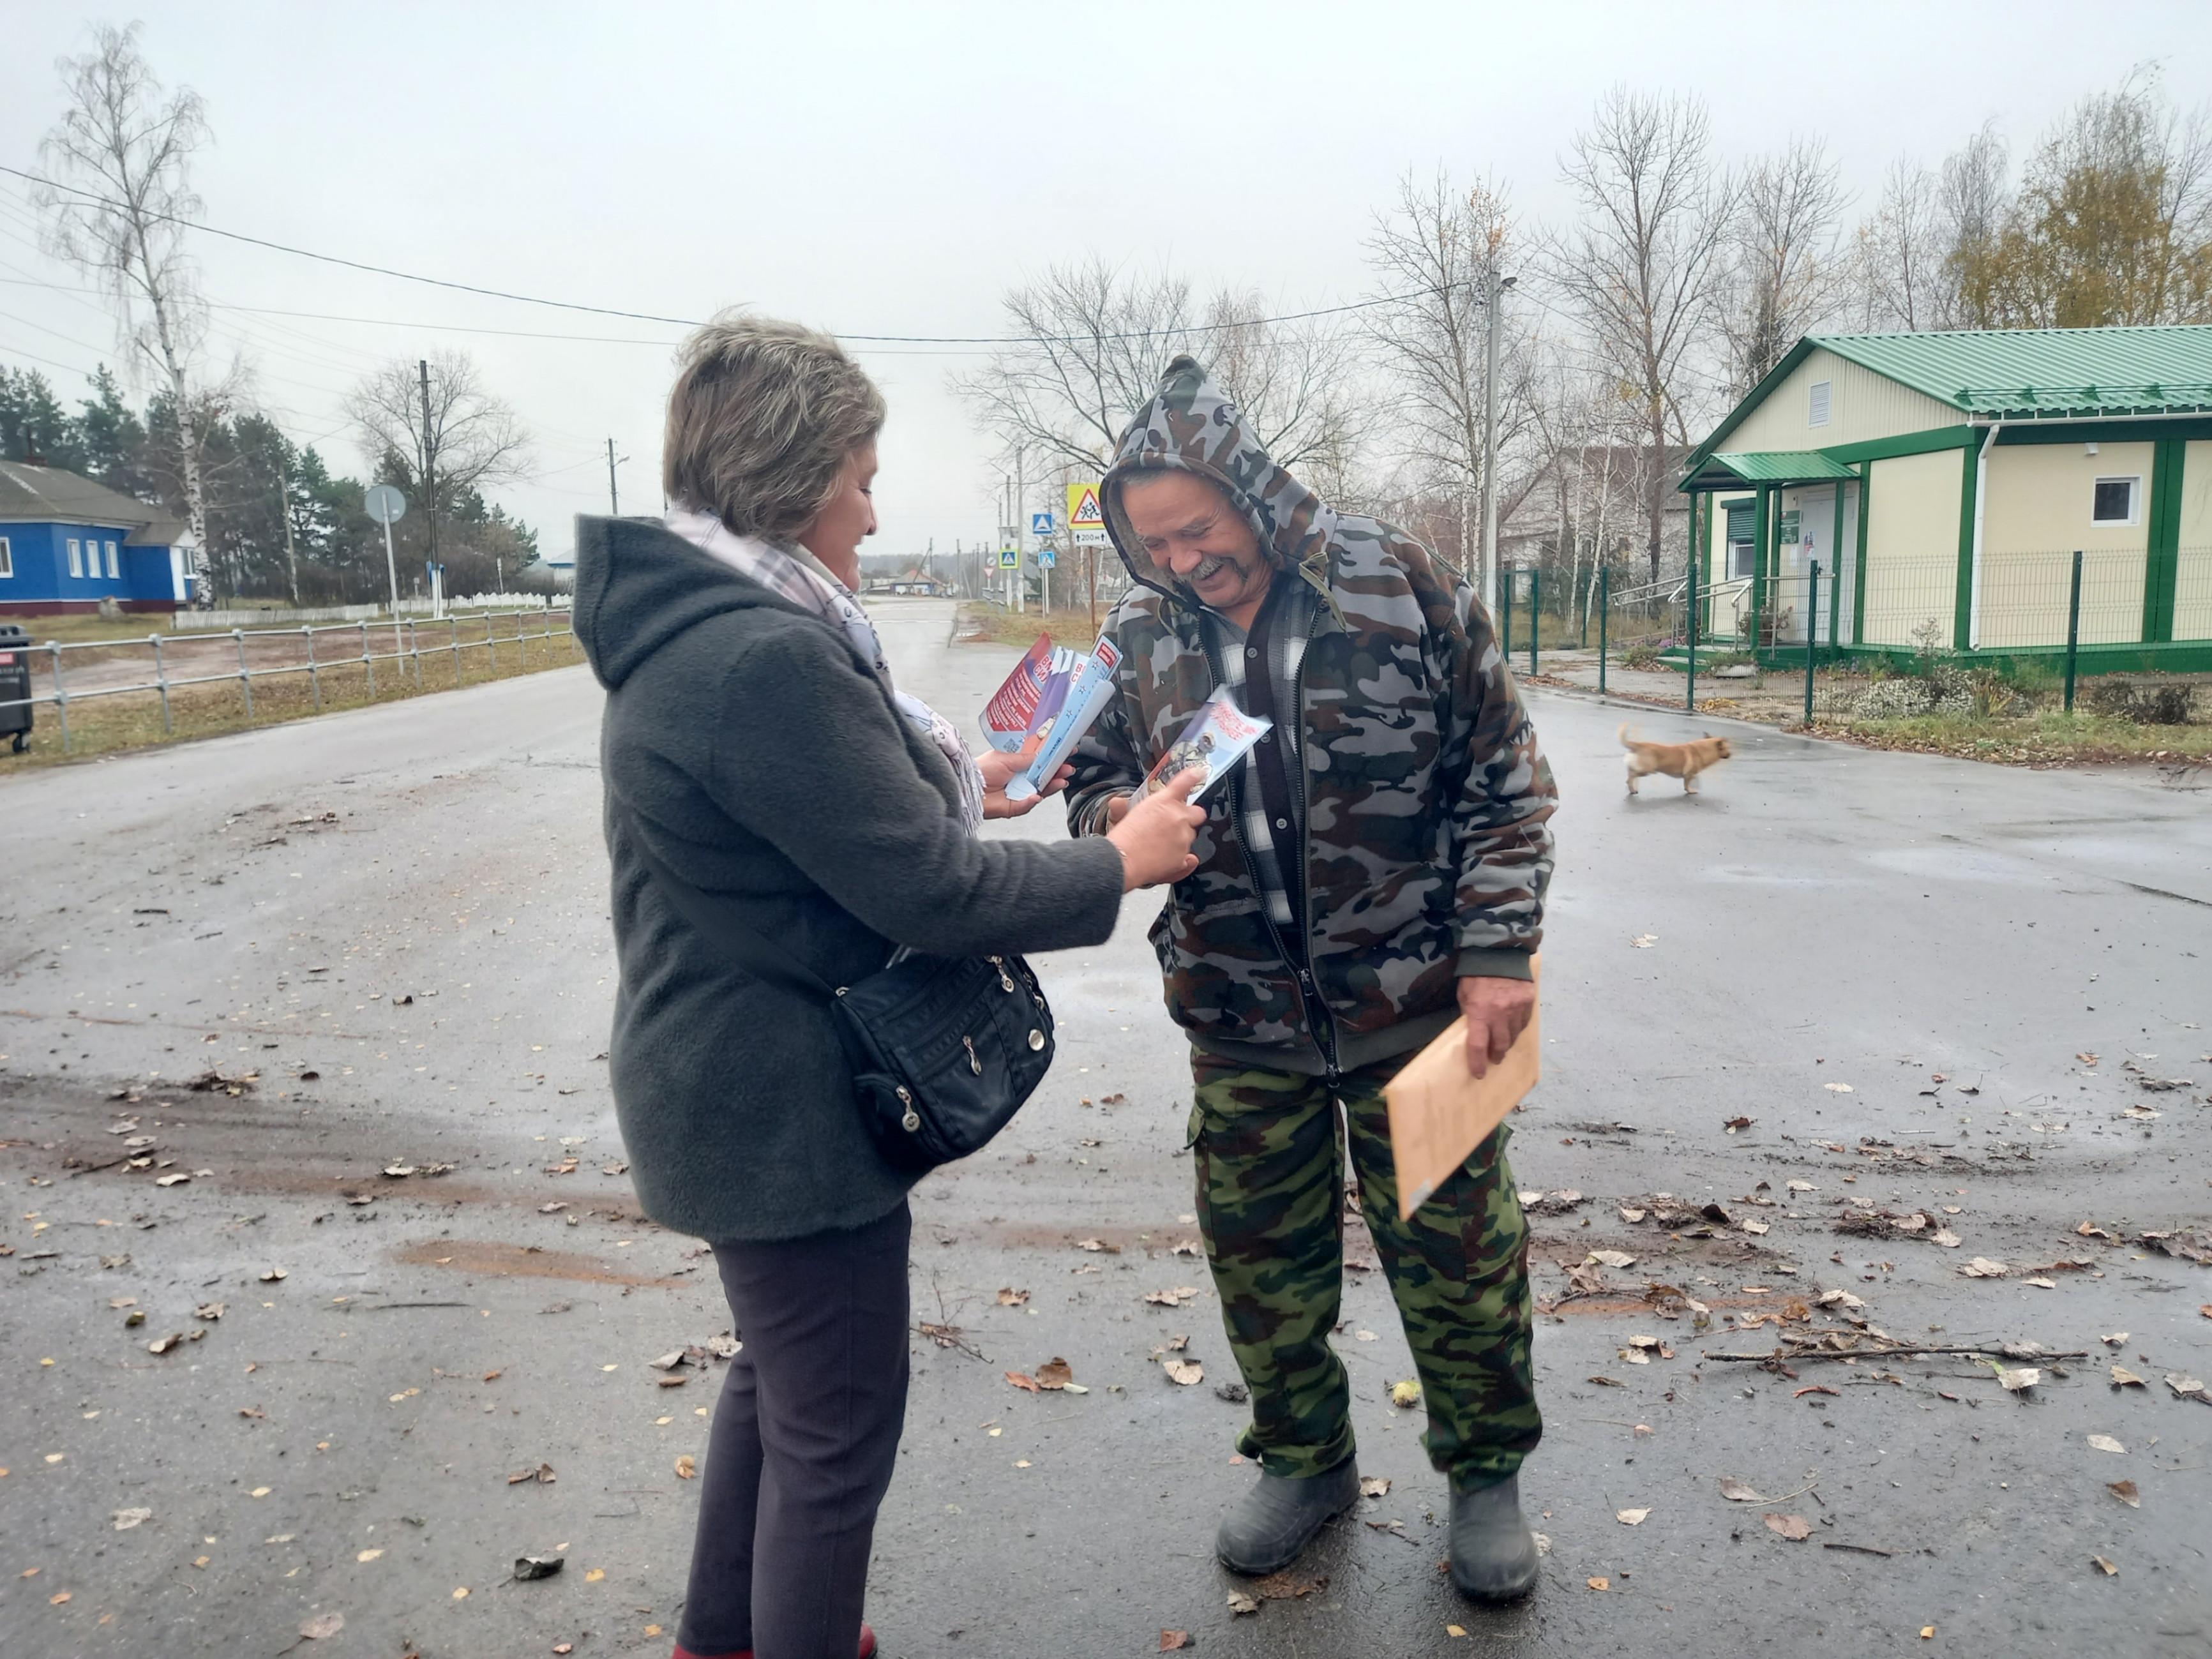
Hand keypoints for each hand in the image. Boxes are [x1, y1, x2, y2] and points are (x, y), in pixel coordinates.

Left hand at [978, 735, 1072, 819]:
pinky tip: (1036, 796)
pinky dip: (1031, 801)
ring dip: (1052, 786)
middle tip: (1068, 768)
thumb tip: (1043, 755)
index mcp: (1018, 765)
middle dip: (1058, 772)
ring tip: (1062, 780)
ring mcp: (1019, 793)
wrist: (967, 788)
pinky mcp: (1014, 807)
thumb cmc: (982, 770)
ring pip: (1040, 791)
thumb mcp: (1006, 758)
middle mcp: (1021, 779)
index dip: (1054, 757)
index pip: (1040, 761)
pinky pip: (1027, 805)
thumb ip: (1026, 758)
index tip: (1068, 751)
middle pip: (1044, 777)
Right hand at [1106, 769, 1203, 890]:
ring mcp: (1183, 837)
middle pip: (1197, 813)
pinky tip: (1164, 860)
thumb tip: (1117, 803)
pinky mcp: (1184, 857)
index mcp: (1163, 801)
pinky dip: (1180, 859)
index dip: (1193, 777)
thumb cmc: (1122, 839)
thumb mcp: (1124, 816)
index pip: (1185, 782)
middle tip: (1176, 824)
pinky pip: (1188, 857)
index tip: (1198, 773)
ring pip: (1190, 836)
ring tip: (1160, 846)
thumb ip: (1126, 808)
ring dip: (1180, 839)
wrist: (1122, 860)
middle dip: (1189, 818)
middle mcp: (1177, 817)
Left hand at [1457, 975, 1534, 1078]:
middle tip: (1493, 1058)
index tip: (1479, 1073)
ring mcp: (1516, 1008)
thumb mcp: (1464, 995)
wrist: (1498, 952)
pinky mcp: (1528, 1001)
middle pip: (1501, 1045)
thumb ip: (1469, 1014)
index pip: (1478, 1046)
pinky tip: (1512, 1027)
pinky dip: (1517, 1028)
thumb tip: (1474, 1032)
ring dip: (1507, 1043)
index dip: (1477, 1063)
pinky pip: (1524, 1023)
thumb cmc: (1475, 974)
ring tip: (1502, 1044)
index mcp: (1480, 1012)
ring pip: (1514, 1036)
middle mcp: (1500, 1014)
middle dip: (1496, 1055)